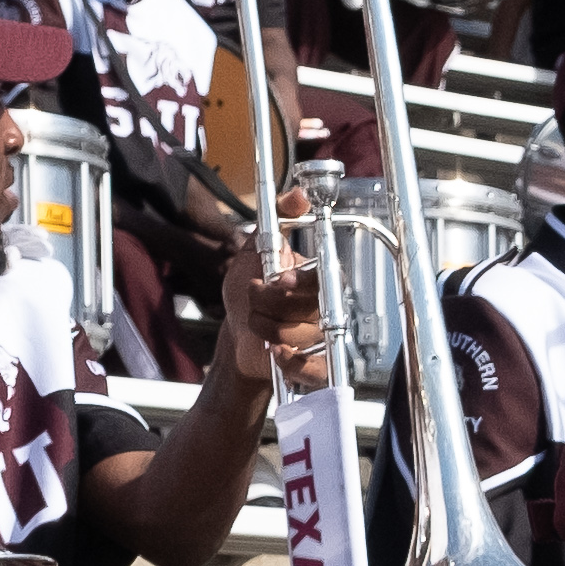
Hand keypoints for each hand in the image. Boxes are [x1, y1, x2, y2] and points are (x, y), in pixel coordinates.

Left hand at [219, 204, 330, 392]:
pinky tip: (276, 354)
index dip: (298, 281)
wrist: (239, 336)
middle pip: (307, 306)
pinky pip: (314, 370)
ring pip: (299, 335)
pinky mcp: (314, 366)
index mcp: (318, 278)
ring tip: (256, 321)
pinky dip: (293, 364)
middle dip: (270, 302)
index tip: (276, 278)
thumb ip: (276, 220)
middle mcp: (325, 307)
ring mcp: (322, 338)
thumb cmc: (250, 292)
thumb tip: (299, 195)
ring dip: (266, 327)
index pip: (319, 279)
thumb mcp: (255, 251)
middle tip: (254, 295)